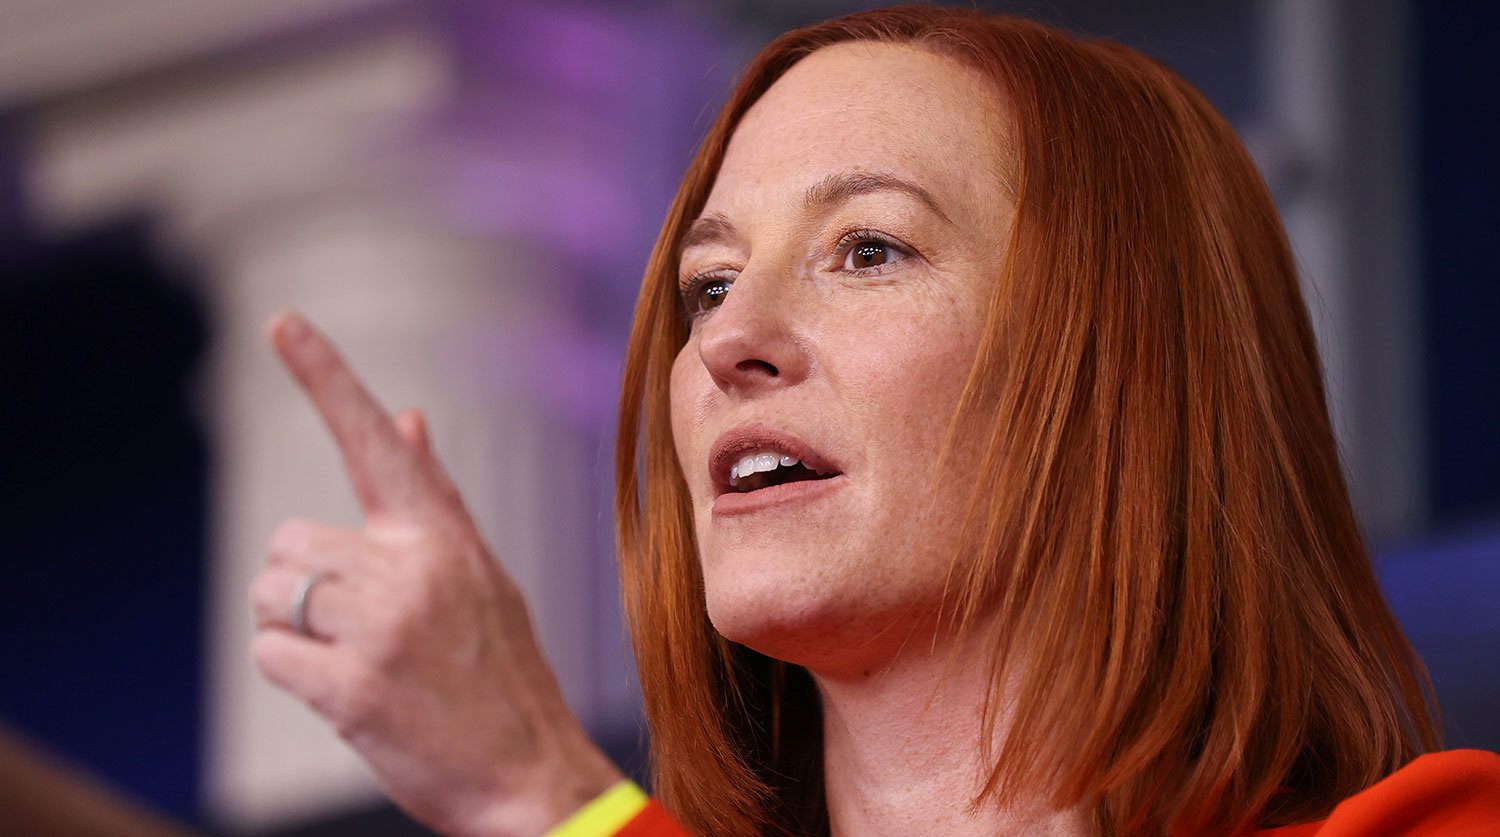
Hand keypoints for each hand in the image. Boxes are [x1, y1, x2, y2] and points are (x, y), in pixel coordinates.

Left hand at [250, 312, 621, 836]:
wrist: (533, 777)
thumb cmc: (502, 677)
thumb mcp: (482, 576)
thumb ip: (435, 499)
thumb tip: (410, 417)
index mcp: (445, 539)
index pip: (377, 442)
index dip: (325, 376)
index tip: (281, 322)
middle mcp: (414, 571)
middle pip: (289, 540)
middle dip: (300, 586)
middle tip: (355, 629)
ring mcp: (384, 629)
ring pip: (270, 593)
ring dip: (289, 630)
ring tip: (353, 661)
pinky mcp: (353, 689)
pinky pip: (269, 654)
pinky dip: (290, 675)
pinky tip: (344, 694)